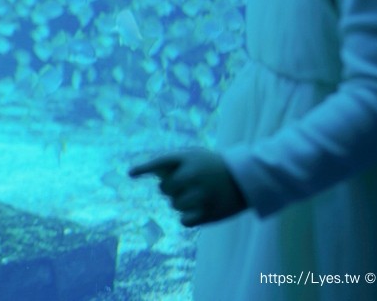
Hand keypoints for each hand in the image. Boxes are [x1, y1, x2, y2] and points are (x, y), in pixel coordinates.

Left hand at [129, 148, 246, 226]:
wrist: (246, 178)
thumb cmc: (215, 166)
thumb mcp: (196, 156)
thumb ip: (174, 163)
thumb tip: (152, 176)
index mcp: (188, 159)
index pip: (160, 162)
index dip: (144, 168)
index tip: (130, 174)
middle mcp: (193, 176)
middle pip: (165, 188)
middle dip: (171, 188)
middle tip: (187, 184)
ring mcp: (201, 195)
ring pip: (174, 205)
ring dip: (180, 203)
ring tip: (196, 196)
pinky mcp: (209, 213)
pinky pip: (184, 221)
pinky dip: (187, 217)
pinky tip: (196, 211)